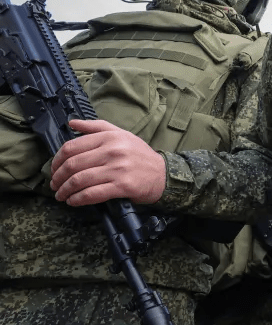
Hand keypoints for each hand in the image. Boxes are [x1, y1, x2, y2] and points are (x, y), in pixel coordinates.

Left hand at [50, 119, 165, 205]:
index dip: (57, 160)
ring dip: (65, 190)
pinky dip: (78, 199)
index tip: (54, 169)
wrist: (163, 174)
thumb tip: (72, 123)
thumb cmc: (140, 155)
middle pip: (73, 165)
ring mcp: (118, 169)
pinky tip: (73, 201)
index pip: (72, 147)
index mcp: (110, 137)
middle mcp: (113, 151)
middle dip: (58, 177)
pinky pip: (93, 193)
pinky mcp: (123, 186)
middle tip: (54, 185)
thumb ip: (96, 127)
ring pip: (80, 180)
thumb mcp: (122, 134)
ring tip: (61, 195)